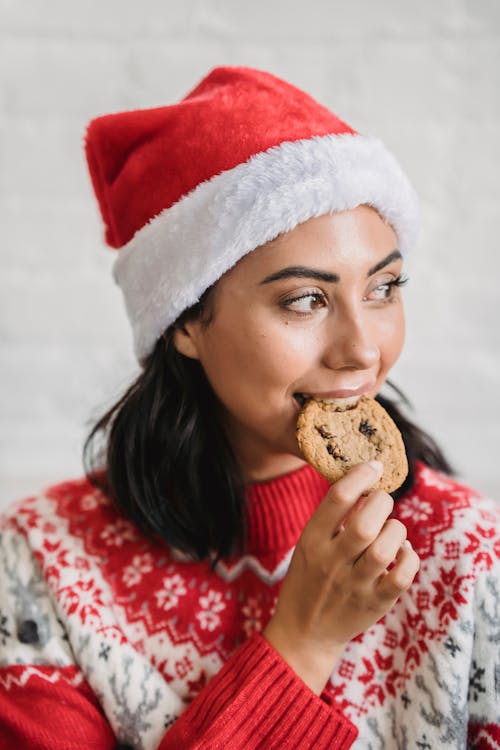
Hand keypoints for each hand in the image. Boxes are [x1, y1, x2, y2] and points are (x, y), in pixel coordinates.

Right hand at [263, 461, 419, 693]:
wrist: (304, 632)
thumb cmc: (310, 578)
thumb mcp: (309, 544)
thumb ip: (333, 519)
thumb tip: (367, 487)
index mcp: (312, 540)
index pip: (337, 498)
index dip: (360, 476)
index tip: (374, 466)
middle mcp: (331, 562)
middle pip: (366, 524)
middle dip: (383, 503)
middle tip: (383, 502)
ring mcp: (353, 585)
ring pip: (385, 549)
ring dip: (396, 531)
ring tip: (392, 530)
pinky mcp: (374, 604)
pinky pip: (402, 577)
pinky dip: (410, 558)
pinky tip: (403, 552)